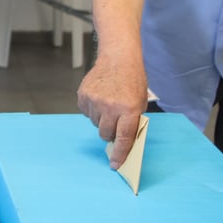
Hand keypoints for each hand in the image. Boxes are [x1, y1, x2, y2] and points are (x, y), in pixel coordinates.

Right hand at [76, 52, 147, 169]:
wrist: (118, 58)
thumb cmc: (132, 81)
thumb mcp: (139, 102)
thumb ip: (132, 121)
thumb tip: (122, 141)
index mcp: (129, 109)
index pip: (124, 138)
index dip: (120, 154)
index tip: (115, 164)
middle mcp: (111, 106)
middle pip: (105, 134)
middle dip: (110, 133)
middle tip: (115, 122)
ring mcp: (95, 100)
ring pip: (95, 124)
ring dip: (101, 119)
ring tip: (108, 104)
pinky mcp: (83, 95)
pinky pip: (86, 113)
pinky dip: (92, 110)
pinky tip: (100, 98)